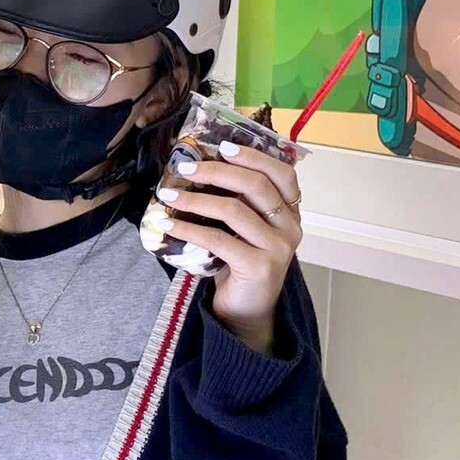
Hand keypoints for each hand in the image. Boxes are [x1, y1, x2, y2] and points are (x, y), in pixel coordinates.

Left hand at [153, 141, 302, 351]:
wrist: (246, 312)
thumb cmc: (240, 264)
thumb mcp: (244, 229)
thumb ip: (238, 202)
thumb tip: (197, 168)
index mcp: (290, 212)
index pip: (283, 174)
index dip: (254, 156)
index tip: (222, 147)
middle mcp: (290, 227)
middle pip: (256, 186)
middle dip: (217, 172)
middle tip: (185, 169)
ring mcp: (278, 248)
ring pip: (235, 210)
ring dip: (196, 200)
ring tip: (169, 196)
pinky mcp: (259, 267)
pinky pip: (219, 240)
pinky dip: (190, 230)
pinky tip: (170, 226)